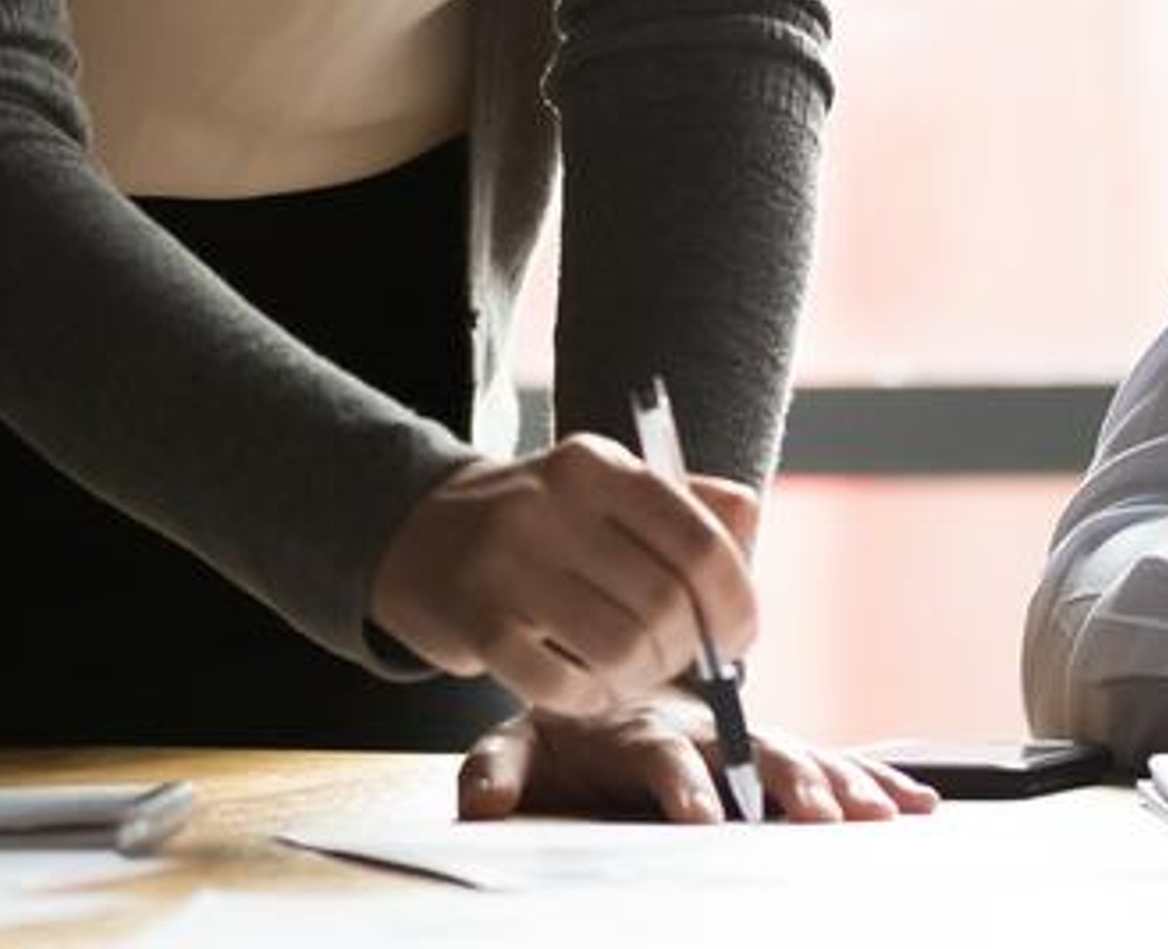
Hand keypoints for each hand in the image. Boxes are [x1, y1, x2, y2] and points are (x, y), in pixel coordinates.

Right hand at [370, 440, 762, 715]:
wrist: (418, 533)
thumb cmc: (541, 522)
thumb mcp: (606, 489)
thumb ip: (686, 503)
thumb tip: (748, 524)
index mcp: (599, 466)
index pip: (699, 541)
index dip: (736, 601)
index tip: (739, 636)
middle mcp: (550, 505)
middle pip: (664, 603)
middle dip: (687, 650)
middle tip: (676, 661)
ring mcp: (506, 562)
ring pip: (619, 648)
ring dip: (640, 679)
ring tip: (631, 674)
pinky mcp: (474, 621)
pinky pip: (560, 686)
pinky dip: (589, 700)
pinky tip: (586, 689)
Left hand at [454, 703, 939, 823]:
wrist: (597, 663)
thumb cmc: (557, 725)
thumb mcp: (512, 746)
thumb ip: (494, 773)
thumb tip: (481, 808)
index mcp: (636, 727)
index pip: (661, 757)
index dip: (682, 786)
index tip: (704, 820)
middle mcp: (698, 730)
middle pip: (751, 753)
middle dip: (789, 785)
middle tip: (824, 818)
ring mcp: (738, 742)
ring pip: (798, 756)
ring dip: (843, 784)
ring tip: (886, 813)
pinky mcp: (766, 757)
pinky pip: (824, 764)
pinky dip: (871, 781)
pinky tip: (916, 804)